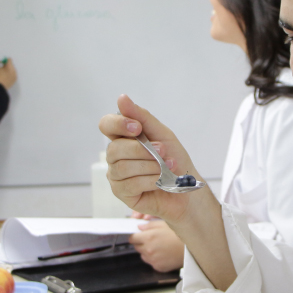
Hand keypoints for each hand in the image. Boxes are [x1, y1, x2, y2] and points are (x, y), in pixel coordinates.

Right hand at [0, 58, 17, 89]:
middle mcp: (14, 70)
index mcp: (10, 67)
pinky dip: (9, 75)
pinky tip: (5, 78)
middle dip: (6, 66)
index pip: (9, 59)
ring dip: (8, 70)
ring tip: (2, 75)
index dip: (4, 60)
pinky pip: (13, 74)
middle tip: (1, 70)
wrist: (0, 88)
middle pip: (11, 65)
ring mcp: (15, 75)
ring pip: (12, 70)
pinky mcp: (15, 80)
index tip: (1, 64)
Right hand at [99, 95, 207, 221]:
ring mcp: (116, 176)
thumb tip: (122, 99)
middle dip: (143, 150)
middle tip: (163, 151)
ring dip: (150, 166)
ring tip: (167, 167)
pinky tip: (161, 181)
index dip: (117, 124)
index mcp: (123, 138)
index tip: (137, 127)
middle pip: (114, 149)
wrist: (186, 187)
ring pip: (122, 168)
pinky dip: (150, 180)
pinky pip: (130, 184)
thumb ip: (142, 117)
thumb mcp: (162, 134)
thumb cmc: (173, 159)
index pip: (106, 125)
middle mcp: (115, 157)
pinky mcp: (122, 193)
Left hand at [129, 220, 184, 271]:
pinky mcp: (158, 267)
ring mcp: (153, 260)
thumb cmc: (179, 236)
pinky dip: (154, 259)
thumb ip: (149, 225)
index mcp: (148, 238)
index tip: (138, 236)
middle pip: (137, 247)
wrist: (190, 250)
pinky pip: (151, 262)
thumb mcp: (164, 224)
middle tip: (151, 240)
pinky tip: (163, 254)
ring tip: (159, 247)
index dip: (135, 236)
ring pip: (143, 256)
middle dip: (141, 243)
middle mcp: (148, 250)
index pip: (132, 238)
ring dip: (147, 252)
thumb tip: (140, 227)